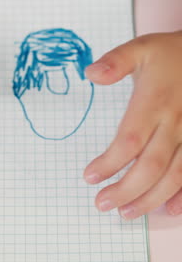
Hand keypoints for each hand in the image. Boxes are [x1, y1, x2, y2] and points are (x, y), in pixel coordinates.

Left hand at [84, 32, 181, 218]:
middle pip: (151, 166)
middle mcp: (175, 123)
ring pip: (174, 176)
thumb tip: (89, 74)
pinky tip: (169, 209)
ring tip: (126, 213)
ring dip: (150, 199)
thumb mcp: (140, 48)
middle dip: (125, 190)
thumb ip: (115, 62)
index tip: (90, 176)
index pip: (129, 140)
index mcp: (155, 101)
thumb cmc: (170, 54)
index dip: (109, 163)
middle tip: (102, 203)